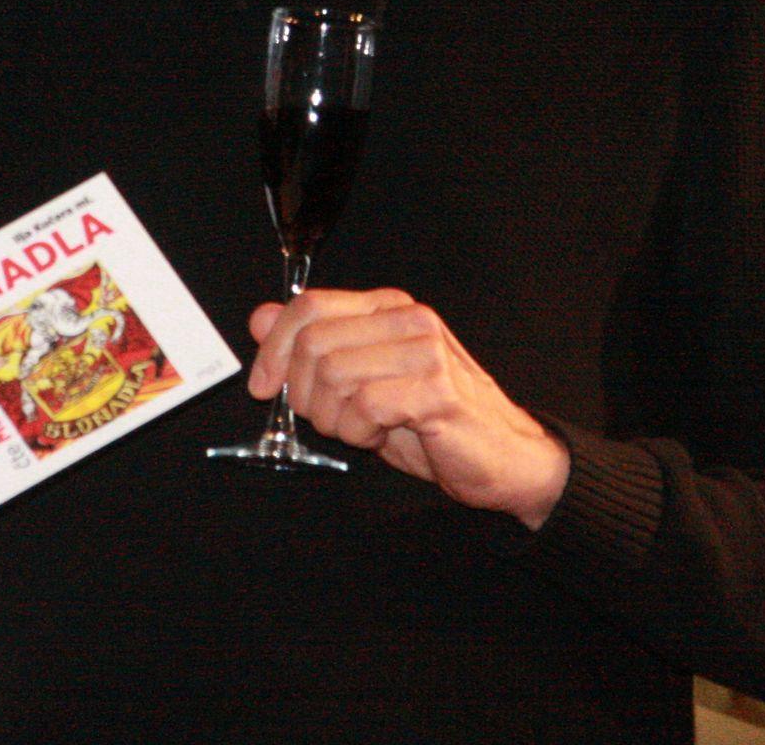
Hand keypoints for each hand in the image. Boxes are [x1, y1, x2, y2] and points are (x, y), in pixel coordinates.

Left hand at [247, 287, 569, 527]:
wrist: (504, 458)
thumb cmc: (432, 422)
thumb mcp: (362, 380)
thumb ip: (315, 346)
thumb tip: (260, 318)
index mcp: (388, 308)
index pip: (309, 306)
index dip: (274, 348)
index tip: (263, 385)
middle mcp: (408, 319)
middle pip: (314, 342)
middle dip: (303, 393)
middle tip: (330, 418)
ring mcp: (425, 351)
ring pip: (333, 374)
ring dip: (334, 418)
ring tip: (362, 428)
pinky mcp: (436, 389)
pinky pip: (364, 406)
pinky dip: (358, 432)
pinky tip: (380, 436)